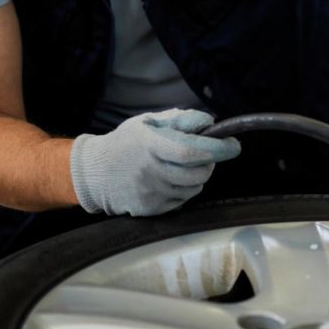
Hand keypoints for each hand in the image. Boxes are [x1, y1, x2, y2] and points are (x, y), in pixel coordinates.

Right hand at [69, 108, 239, 215]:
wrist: (95, 173)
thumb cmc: (126, 143)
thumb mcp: (149, 122)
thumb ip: (180, 120)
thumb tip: (209, 122)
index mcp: (151, 145)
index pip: (192, 151)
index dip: (218, 149)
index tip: (233, 145)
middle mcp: (150, 171)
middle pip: (198, 173)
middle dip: (211, 162)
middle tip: (207, 154)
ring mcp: (150, 193)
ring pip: (194, 188)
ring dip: (198, 176)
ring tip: (185, 166)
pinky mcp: (150, 209)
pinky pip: (182, 200)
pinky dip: (184, 190)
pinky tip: (171, 179)